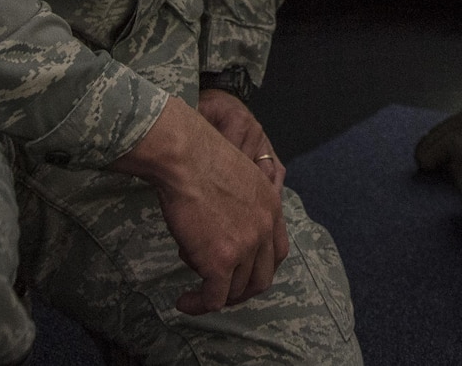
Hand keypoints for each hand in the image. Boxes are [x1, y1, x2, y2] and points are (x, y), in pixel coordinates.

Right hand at [110, 96, 286, 314]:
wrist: (185, 156)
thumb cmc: (199, 157)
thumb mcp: (238, 174)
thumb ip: (241, 201)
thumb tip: (223, 223)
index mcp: (272, 206)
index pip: (277, 251)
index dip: (260, 268)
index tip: (242, 273)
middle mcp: (265, 228)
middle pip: (262, 277)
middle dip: (242, 290)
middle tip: (220, 292)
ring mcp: (246, 247)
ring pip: (235, 290)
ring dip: (214, 294)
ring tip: (194, 289)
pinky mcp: (221, 262)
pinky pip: (213, 298)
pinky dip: (198, 305)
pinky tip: (184, 302)